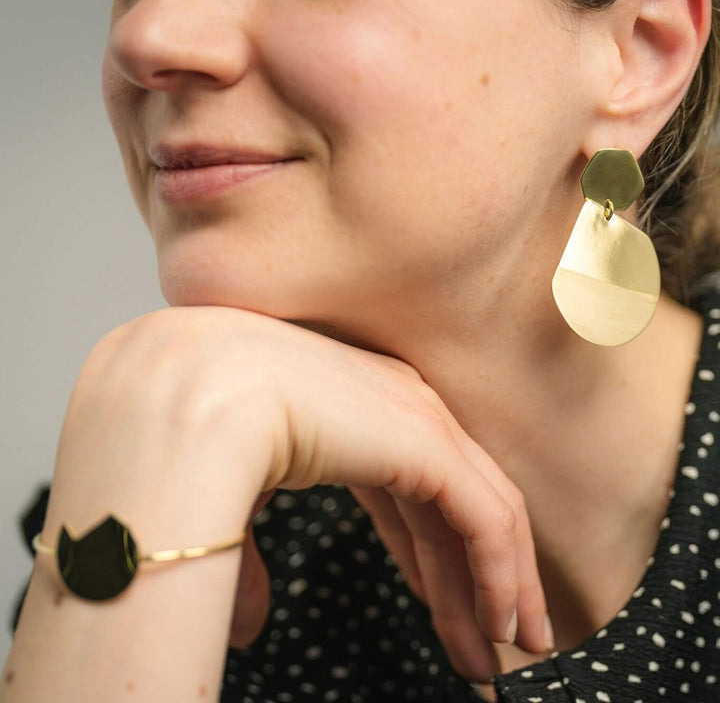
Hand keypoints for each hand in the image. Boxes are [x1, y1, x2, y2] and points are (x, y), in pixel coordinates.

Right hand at [58, 305, 549, 682]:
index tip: (441, 608)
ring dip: (497, 586)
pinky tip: (501, 623)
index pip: (411, 493)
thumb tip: (253, 625)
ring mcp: (417, 418)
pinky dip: (501, 574)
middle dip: (467, 582)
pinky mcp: (429, 441)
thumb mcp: (231, 497)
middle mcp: (395, 407)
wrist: (189, 388)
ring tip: (506, 650)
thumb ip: (252, 555)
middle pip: (450, 509)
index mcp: (354, 409)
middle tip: (483, 648)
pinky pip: (488, 520)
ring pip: (483, 513)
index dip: (431, 557)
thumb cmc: (194, 425)